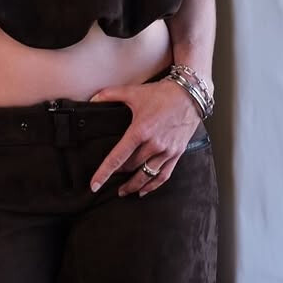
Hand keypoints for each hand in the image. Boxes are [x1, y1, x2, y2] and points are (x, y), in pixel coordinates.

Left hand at [88, 78, 203, 196]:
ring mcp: (167, 150)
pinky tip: (144, 190)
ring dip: (133, 185)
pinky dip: (152, 185)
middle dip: (118, 174)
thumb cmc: (162, 93)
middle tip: (108, 179)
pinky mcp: (177, 153)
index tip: (95, 185)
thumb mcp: (133, 92)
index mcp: (140, 130)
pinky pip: (163, 175)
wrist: (190, 94)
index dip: (104, 173)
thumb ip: (110, 95)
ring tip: (123, 191)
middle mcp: (154, 144)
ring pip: (146, 175)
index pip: (118, 157)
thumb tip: (92, 99)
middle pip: (130, 167)